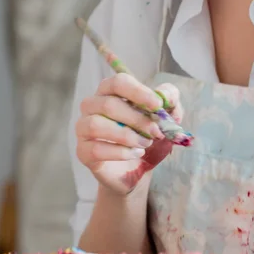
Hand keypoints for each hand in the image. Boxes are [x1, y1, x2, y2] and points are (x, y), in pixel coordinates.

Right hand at [76, 75, 182, 195]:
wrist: (137, 171)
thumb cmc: (147, 139)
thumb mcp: (166, 121)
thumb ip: (170, 103)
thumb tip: (165, 95)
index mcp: (111, 92)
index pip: (118, 82)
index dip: (138, 92)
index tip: (157, 105)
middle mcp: (92, 106)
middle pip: (109, 104)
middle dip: (137, 119)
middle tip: (156, 132)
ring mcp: (83, 128)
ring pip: (97, 125)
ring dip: (127, 136)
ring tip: (144, 144)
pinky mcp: (83, 151)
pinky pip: (96, 148)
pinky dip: (121, 152)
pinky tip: (134, 154)